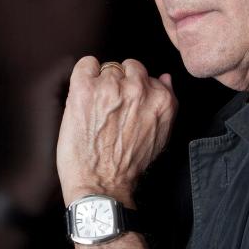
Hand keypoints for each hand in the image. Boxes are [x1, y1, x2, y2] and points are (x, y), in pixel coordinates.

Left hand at [56, 57, 177, 206]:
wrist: (101, 185)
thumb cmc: (128, 165)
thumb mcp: (160, 136)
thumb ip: (165, 103)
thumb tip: (164, 77)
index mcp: (161, 100)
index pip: (147, 75)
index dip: (134, 90)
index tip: (125, 105)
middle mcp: (139, 89)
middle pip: (128, 67)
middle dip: (120, 83)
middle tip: (110, 107)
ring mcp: (111, 87)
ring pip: (108, 67)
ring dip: (101, 83)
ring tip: (96, 108)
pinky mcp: (85, 88)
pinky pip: (86, 64)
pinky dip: (84, 74)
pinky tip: (83, 95)